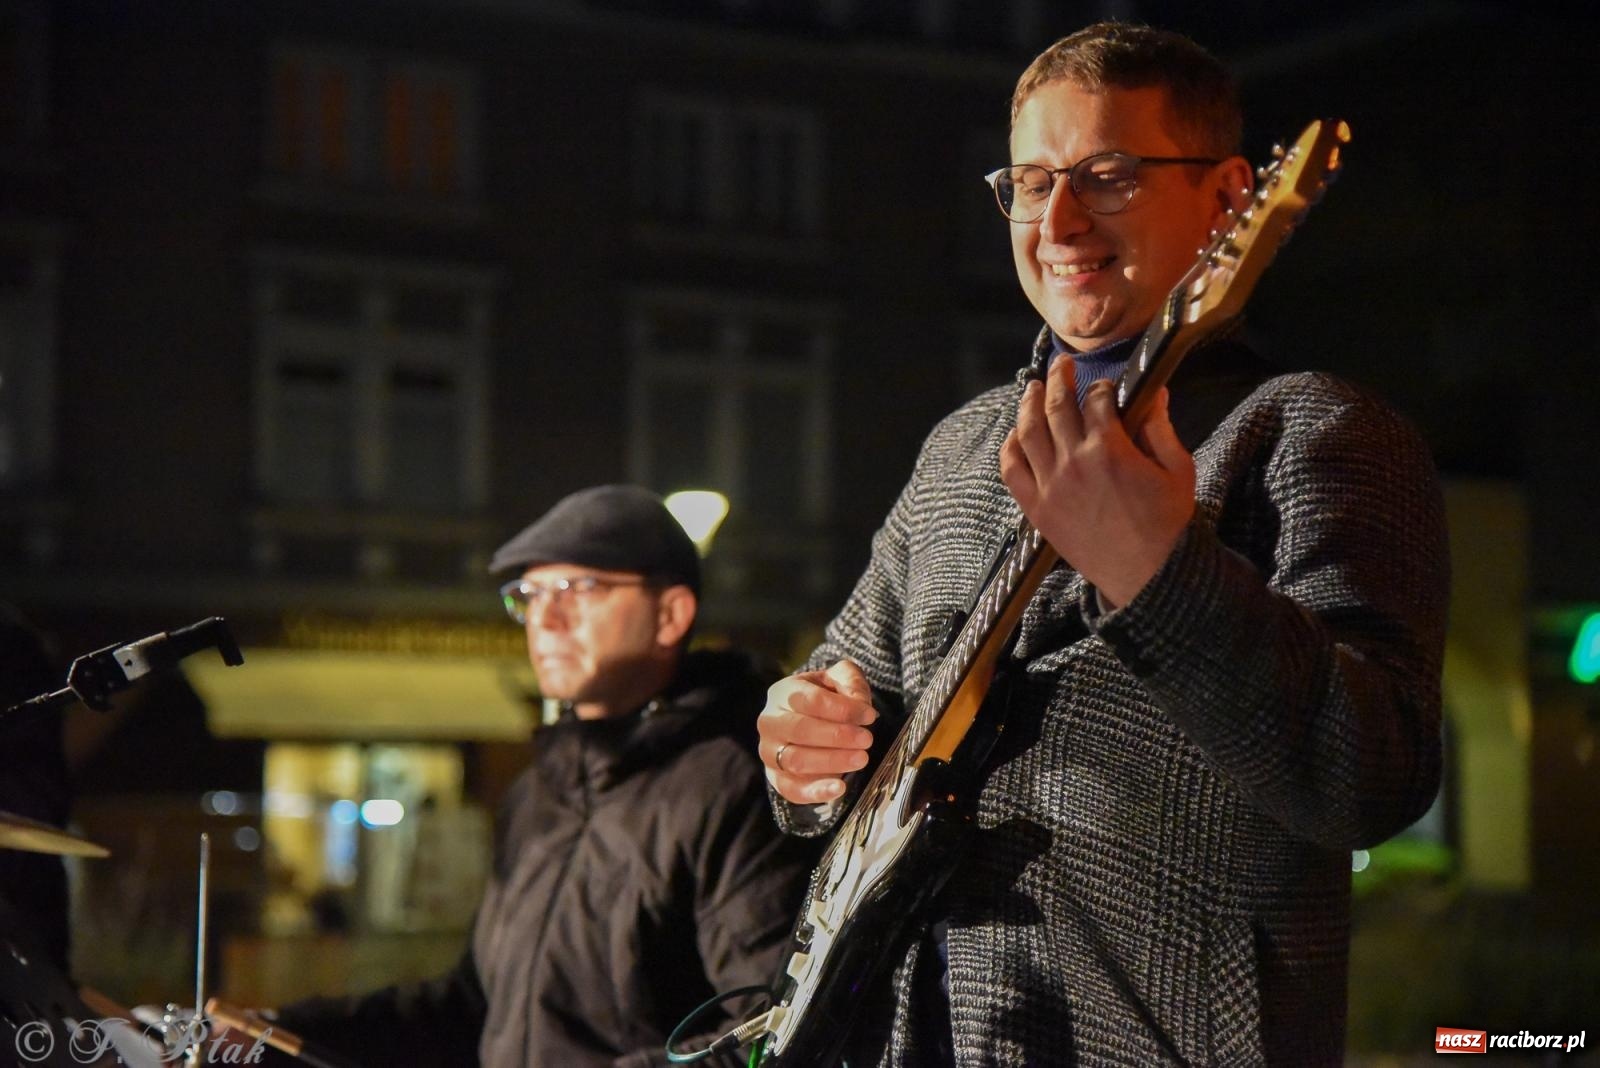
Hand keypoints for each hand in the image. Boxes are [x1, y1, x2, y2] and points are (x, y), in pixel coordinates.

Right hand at [757, 660, 876, 805]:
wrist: (810, 721)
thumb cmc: (827, 699)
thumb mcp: (839, 680)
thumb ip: (851, 681)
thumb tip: (859, 704)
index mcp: (782, 693)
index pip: (810, 699)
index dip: (842, 708)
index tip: (869, 715)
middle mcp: (770, 722)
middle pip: (800, 730)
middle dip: (837, 736)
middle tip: (866, 739)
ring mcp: (769, 752)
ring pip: (796, 760)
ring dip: (832, 761)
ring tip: (861, 758)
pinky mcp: (776, 778)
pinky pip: (792, 789)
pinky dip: (816, 792)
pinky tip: (840, 787)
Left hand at [999, 356, 1195, 607]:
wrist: (1147, 576)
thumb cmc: (1167, 524)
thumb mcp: (1177, 470)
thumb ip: (1161, 428)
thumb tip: (1155, 393)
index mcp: (1110, 448)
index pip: (1097, 400)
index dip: (1102, 386)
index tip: (1105, 386)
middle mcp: (1073, 461)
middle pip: (1057, 406)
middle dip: (1059, 378)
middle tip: (1060, 365)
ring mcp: (1050, 485)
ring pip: (1028, 431)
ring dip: (1029, 403)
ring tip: (1033, 388)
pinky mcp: (1036, 508)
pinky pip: (1011, 469)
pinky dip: (1009, 447)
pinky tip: (1015, 433)